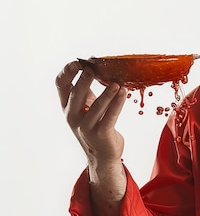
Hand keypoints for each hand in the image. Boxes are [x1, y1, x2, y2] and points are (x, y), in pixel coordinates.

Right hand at [56, 61, 127, 215]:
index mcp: (67, 106)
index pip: (61, 85)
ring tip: (116, 82)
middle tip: (93, 67)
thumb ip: (87, 89)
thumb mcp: (87, 106)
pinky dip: (117, 103)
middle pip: (75, 94)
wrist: (103, 154)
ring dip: (106, 93)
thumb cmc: (96, 125)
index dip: (67, 72)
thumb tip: (94, 66)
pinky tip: (124, 92)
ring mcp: (85, 126)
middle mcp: (72, 116)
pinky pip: (110, 116)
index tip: (78, 61)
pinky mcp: (100, 134)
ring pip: (95, 106)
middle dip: (84, 79)